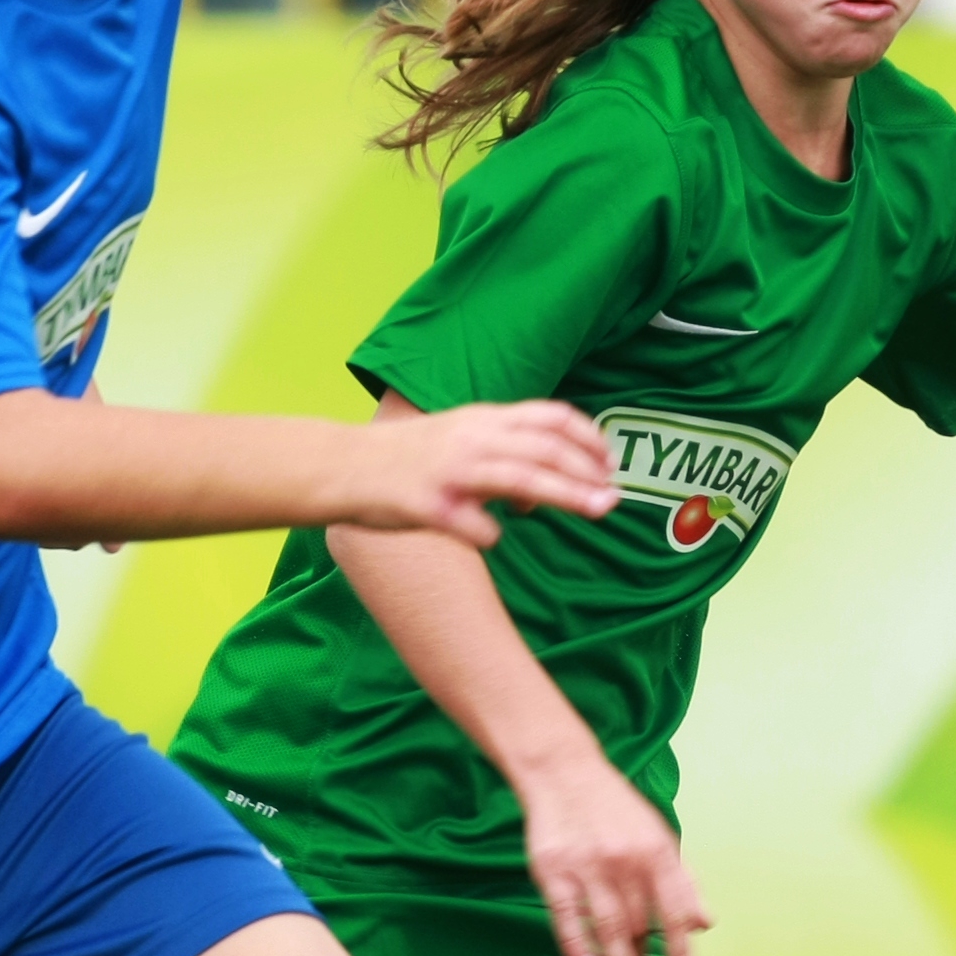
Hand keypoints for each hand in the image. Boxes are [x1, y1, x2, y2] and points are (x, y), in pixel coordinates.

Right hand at [344, 401, 618, 545]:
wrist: (340, 466)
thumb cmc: (403, 459)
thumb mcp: (457, 441)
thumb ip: (500, 458)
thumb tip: (538, 500)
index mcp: (481, 419)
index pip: (550, 417)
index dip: (587, 438)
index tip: (610, 462)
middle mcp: (472, 439)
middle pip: (546, 449)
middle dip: (588, 472)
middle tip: (614, 498)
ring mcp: (451, 472)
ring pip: (523, 479)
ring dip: (567, 495)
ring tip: (598, 511)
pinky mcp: (429, 505)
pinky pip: (474, 525)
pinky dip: (491, 532)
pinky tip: (491, 537)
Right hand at [514, 748, 708, 955]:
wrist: (564, 771)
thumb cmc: (616, 810)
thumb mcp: (658, 837)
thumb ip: (682, 882)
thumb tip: (705, 924)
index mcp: (657, 851)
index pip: (676, 911)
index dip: (684, 950)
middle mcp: (626, 859)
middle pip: (641, 924)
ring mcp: (588, 865)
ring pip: (608, 924)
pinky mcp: (553, 868)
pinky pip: (565, 913)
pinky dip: (576, 941)